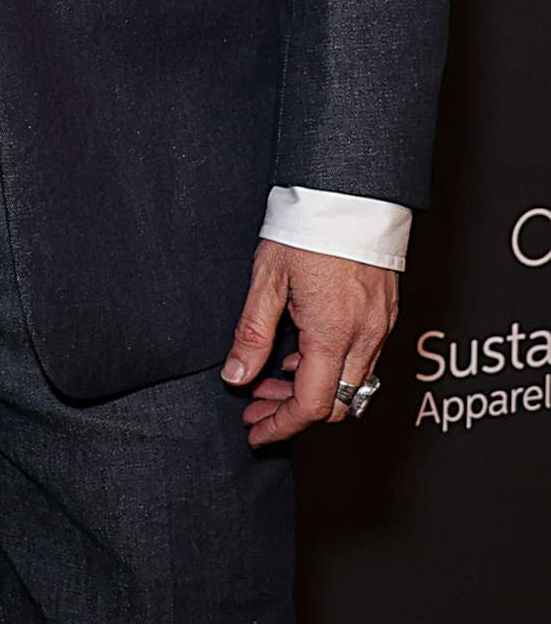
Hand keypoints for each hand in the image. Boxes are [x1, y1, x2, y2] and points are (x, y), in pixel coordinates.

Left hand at [222, 240, 397, 447]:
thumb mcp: (267, 280)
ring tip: (272, 378)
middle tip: (256, 405)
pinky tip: (303, 353)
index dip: (281, 425)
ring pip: (353, 384)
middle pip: (337, 404)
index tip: (256, 431)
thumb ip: (252, 333)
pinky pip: (364, 359)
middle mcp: (365, 336)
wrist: (350, 192)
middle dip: (294, 412)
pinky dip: (333, 368)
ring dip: (314, 391)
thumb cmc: (308, 227)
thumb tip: (236, 377)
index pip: (312, 405)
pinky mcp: (386, 313)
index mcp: (333, 333)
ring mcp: (380, 326)